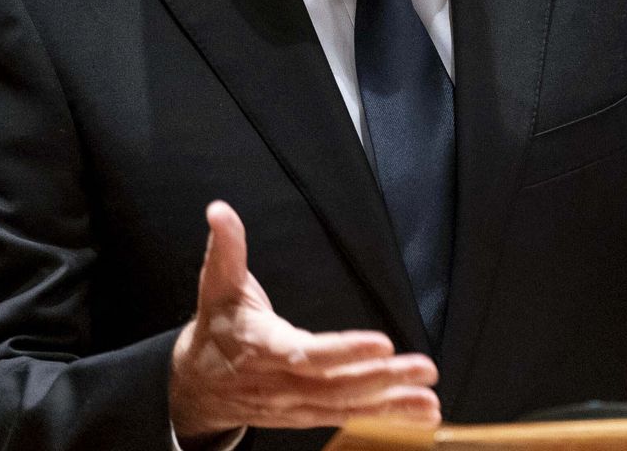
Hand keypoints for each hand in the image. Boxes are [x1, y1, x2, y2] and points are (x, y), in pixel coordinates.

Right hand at [169, 201, 440, 440]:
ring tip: (430, 398)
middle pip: (336, 385)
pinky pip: (349, 418)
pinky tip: (422, 412)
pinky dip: (387, 417)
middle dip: (382, 379)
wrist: (196, 386)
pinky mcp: (307, 416)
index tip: (383, 342)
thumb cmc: (217, 327)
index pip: (306, 354)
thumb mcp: (217, 285)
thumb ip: (226, 248)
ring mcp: (295, 405)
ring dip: (392, 403)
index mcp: (261, 347)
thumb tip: (219, 209)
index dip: (344, 351)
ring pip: (347, 406)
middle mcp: (281, 382)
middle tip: (424, 367)